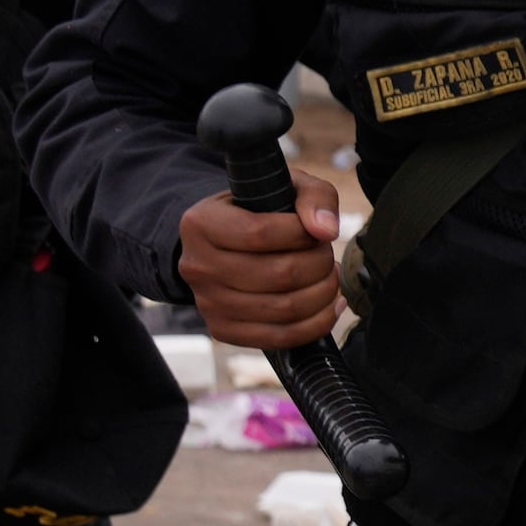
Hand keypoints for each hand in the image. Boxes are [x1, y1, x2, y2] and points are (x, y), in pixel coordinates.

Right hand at [180, 188, 345, 350]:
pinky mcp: (223, 330)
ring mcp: (207, 302)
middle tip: (327, 256)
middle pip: (279, 274)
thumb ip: (314, 197)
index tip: (316, 232)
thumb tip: (326, 230)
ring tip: (329, 277)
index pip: (261, 233)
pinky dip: (316, 324)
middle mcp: (197, 265)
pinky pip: (280, 337)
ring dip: (323, 293)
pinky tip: (328, 305)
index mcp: (200, 223)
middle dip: (319, 264)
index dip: (302, 234)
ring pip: (284, 308)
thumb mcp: (286, 188)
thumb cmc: (260, 212)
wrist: (224, 246)